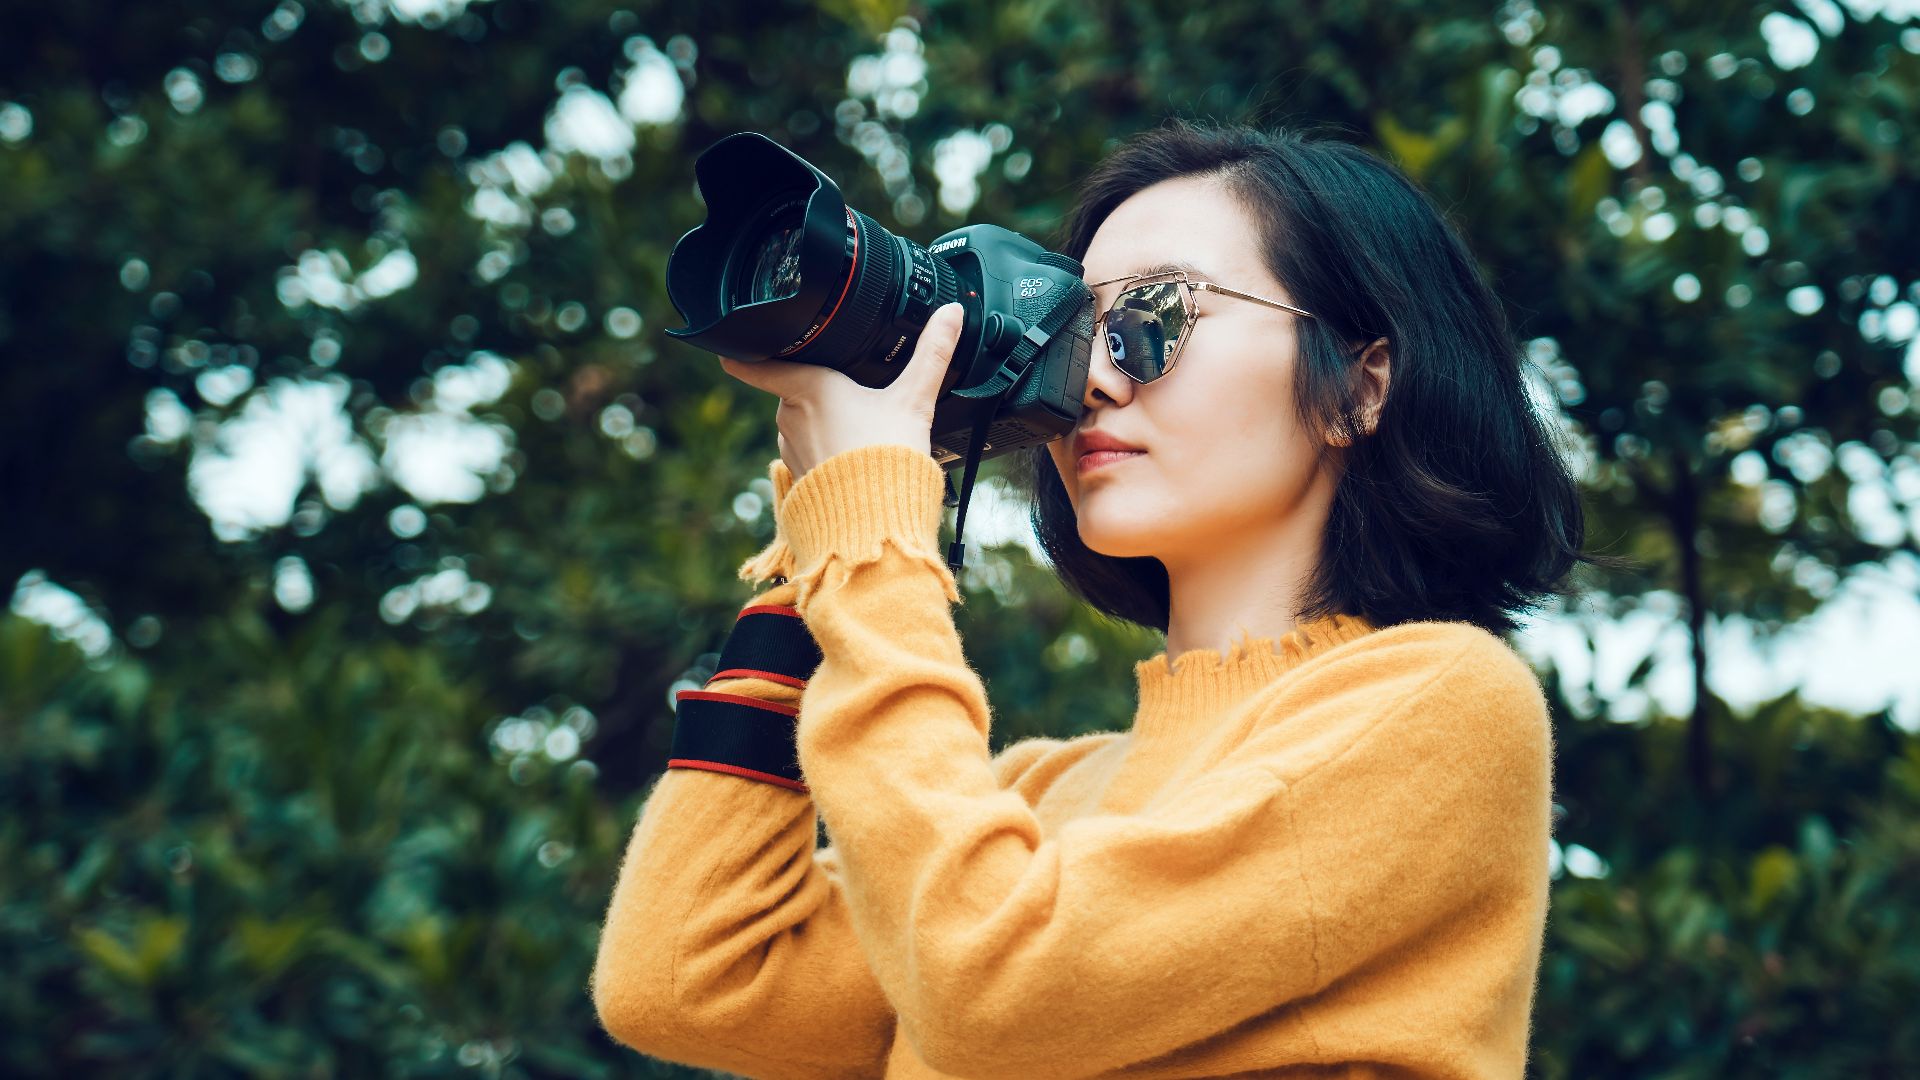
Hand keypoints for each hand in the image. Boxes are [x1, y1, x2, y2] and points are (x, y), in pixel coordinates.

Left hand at [718, 302, 964, 480]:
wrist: (876, 521)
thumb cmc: (887, 457)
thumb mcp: (915, 400)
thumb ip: (932, 353)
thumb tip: (952, 313)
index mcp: (807, 387)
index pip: (751, 363)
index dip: (739, 349)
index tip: (735, 338)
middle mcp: (788, 416)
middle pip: (792, 388)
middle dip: (816, 388)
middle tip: (853, 391)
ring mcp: (790, 448)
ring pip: (799, 420)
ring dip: (821, 420)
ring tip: (859, 427)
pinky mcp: (799, 475)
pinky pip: (806, 450)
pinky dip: (824, 448)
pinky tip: (852, 453)